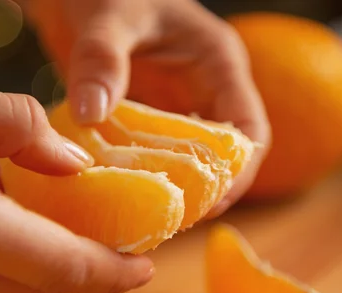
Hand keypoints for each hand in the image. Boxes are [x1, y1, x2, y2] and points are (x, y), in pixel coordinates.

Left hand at [24, 0, 271, 215]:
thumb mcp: (109, 15)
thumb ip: (102, 59)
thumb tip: (91, 114)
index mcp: (219, 64)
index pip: (249, 130)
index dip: (239, 173)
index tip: (211, 205)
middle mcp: (205, 90)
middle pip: (222, 155)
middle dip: (205, 191)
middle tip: (173, 222)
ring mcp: (175, 106)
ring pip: (188, 160)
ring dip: (173, 189)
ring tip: (148, 219)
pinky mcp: (147, 117)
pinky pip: (153, 154)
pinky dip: (143, 176)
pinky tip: (121, 195)